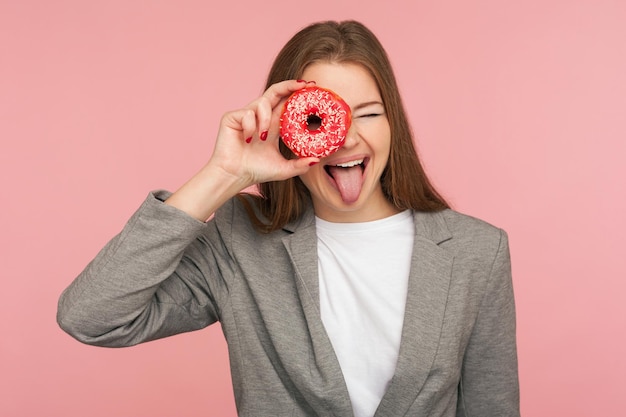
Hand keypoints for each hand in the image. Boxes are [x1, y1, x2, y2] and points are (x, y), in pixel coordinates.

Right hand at [165, 80, 318, 220]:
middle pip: (275, 91)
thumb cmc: (256, 171)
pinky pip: (247, 114)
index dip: (298, 93)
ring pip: (262, 103)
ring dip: (266, 119)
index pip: (286, 102)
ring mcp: (246, 115)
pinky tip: (248, 140)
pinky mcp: (232, 117)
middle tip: (303, 85)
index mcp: (272, 124)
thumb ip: (300, 165)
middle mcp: (260, 116)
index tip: (313, 88)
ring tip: (263, 137)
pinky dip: (250, 127)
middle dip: (289, 85)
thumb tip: (317, 160)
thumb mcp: (283, 169)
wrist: (234, 176)